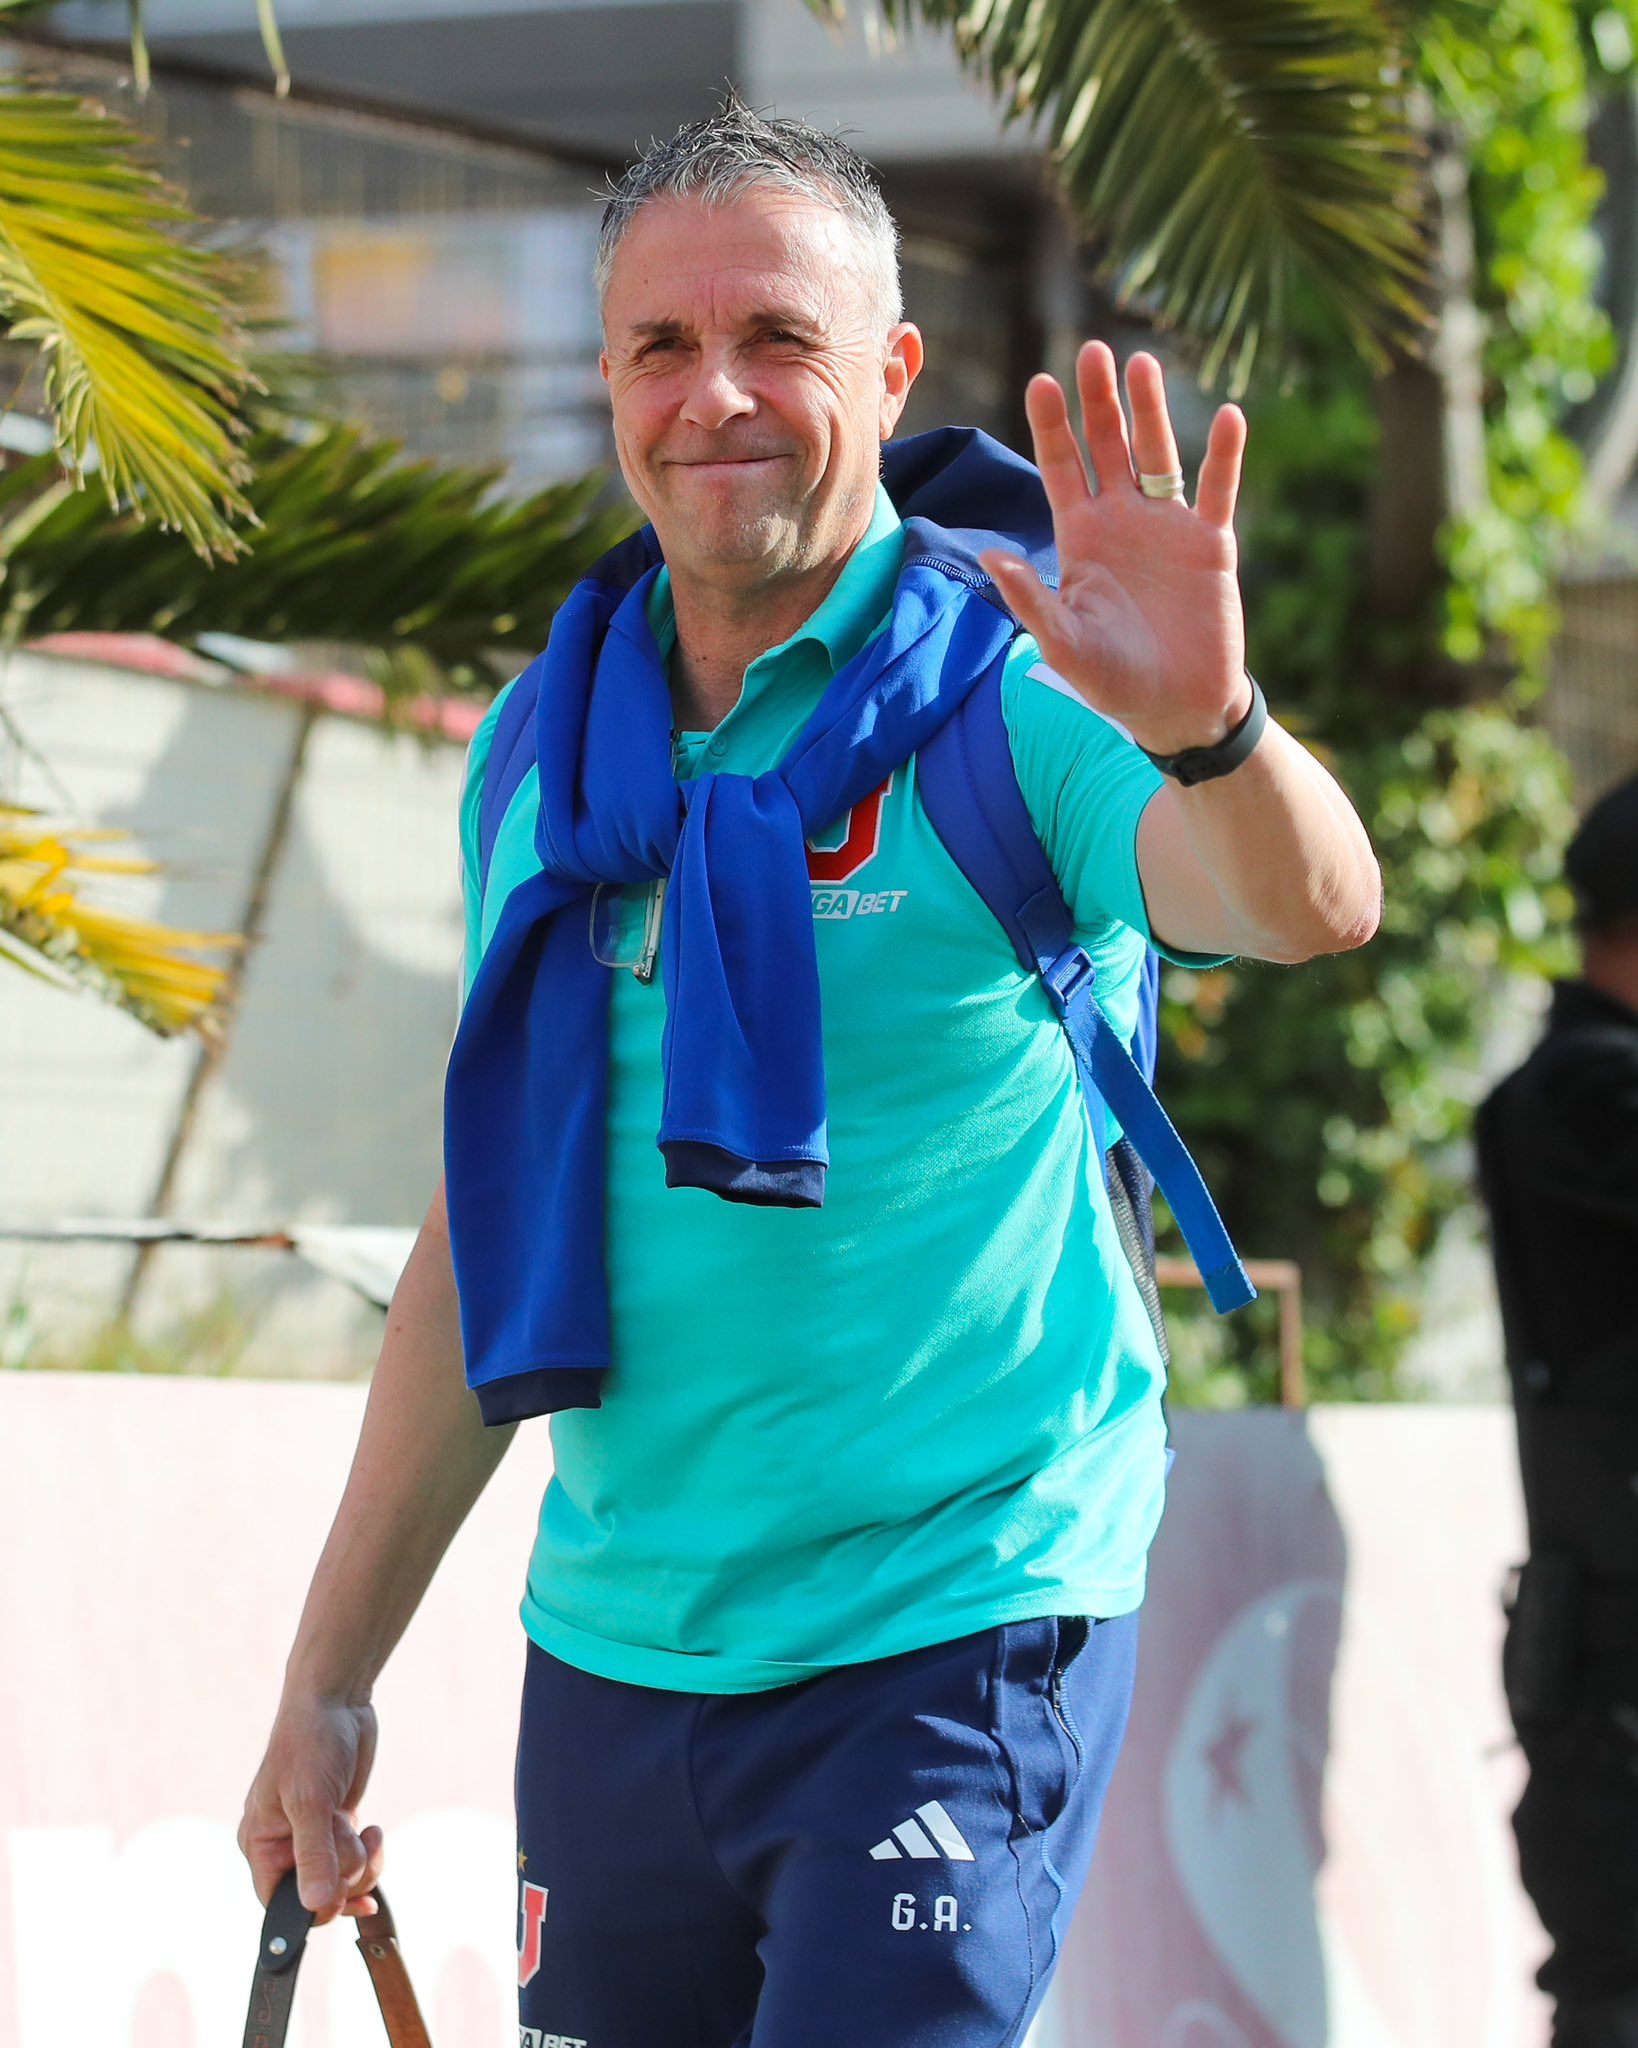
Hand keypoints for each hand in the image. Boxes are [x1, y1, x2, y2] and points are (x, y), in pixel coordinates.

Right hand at [239, 1693, 383, 1924]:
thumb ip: (314, 1856)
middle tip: (346, 1835)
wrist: (337, 1700)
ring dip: (361, 1860)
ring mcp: (314, 1838)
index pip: (278, 1906)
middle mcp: (284, 1847)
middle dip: (343, 1873)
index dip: (310, 1911)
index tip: (341, 1898)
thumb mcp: (310, 1802)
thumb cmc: (310, 1743)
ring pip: (344, 1882)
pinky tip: (373, 1828)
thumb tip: (316, 1908)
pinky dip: (371, 1852)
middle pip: (318, 1897)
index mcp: (261, 1845)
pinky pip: (358, 1863)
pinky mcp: (339, 1828)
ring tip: (360, 1825)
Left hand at [978, 341, 1250, 757]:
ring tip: (1142, 364)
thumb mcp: (1066, 645)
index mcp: (1081, 538)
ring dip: (1151, 412)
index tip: (1042, 381)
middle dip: (1098, 402)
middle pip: (1108, 447)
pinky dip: (1225, 455)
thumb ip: (1032, 601)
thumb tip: (990, 556)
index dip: (1051, 427)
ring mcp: (1168, 527)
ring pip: (1159, 455)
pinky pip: (1219, 490)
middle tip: (1093, 351)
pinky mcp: (1212, 543)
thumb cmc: (1115, 683)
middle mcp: (1122, 521)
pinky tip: (1226, 416)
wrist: (1178, 708)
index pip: (1061, 469)